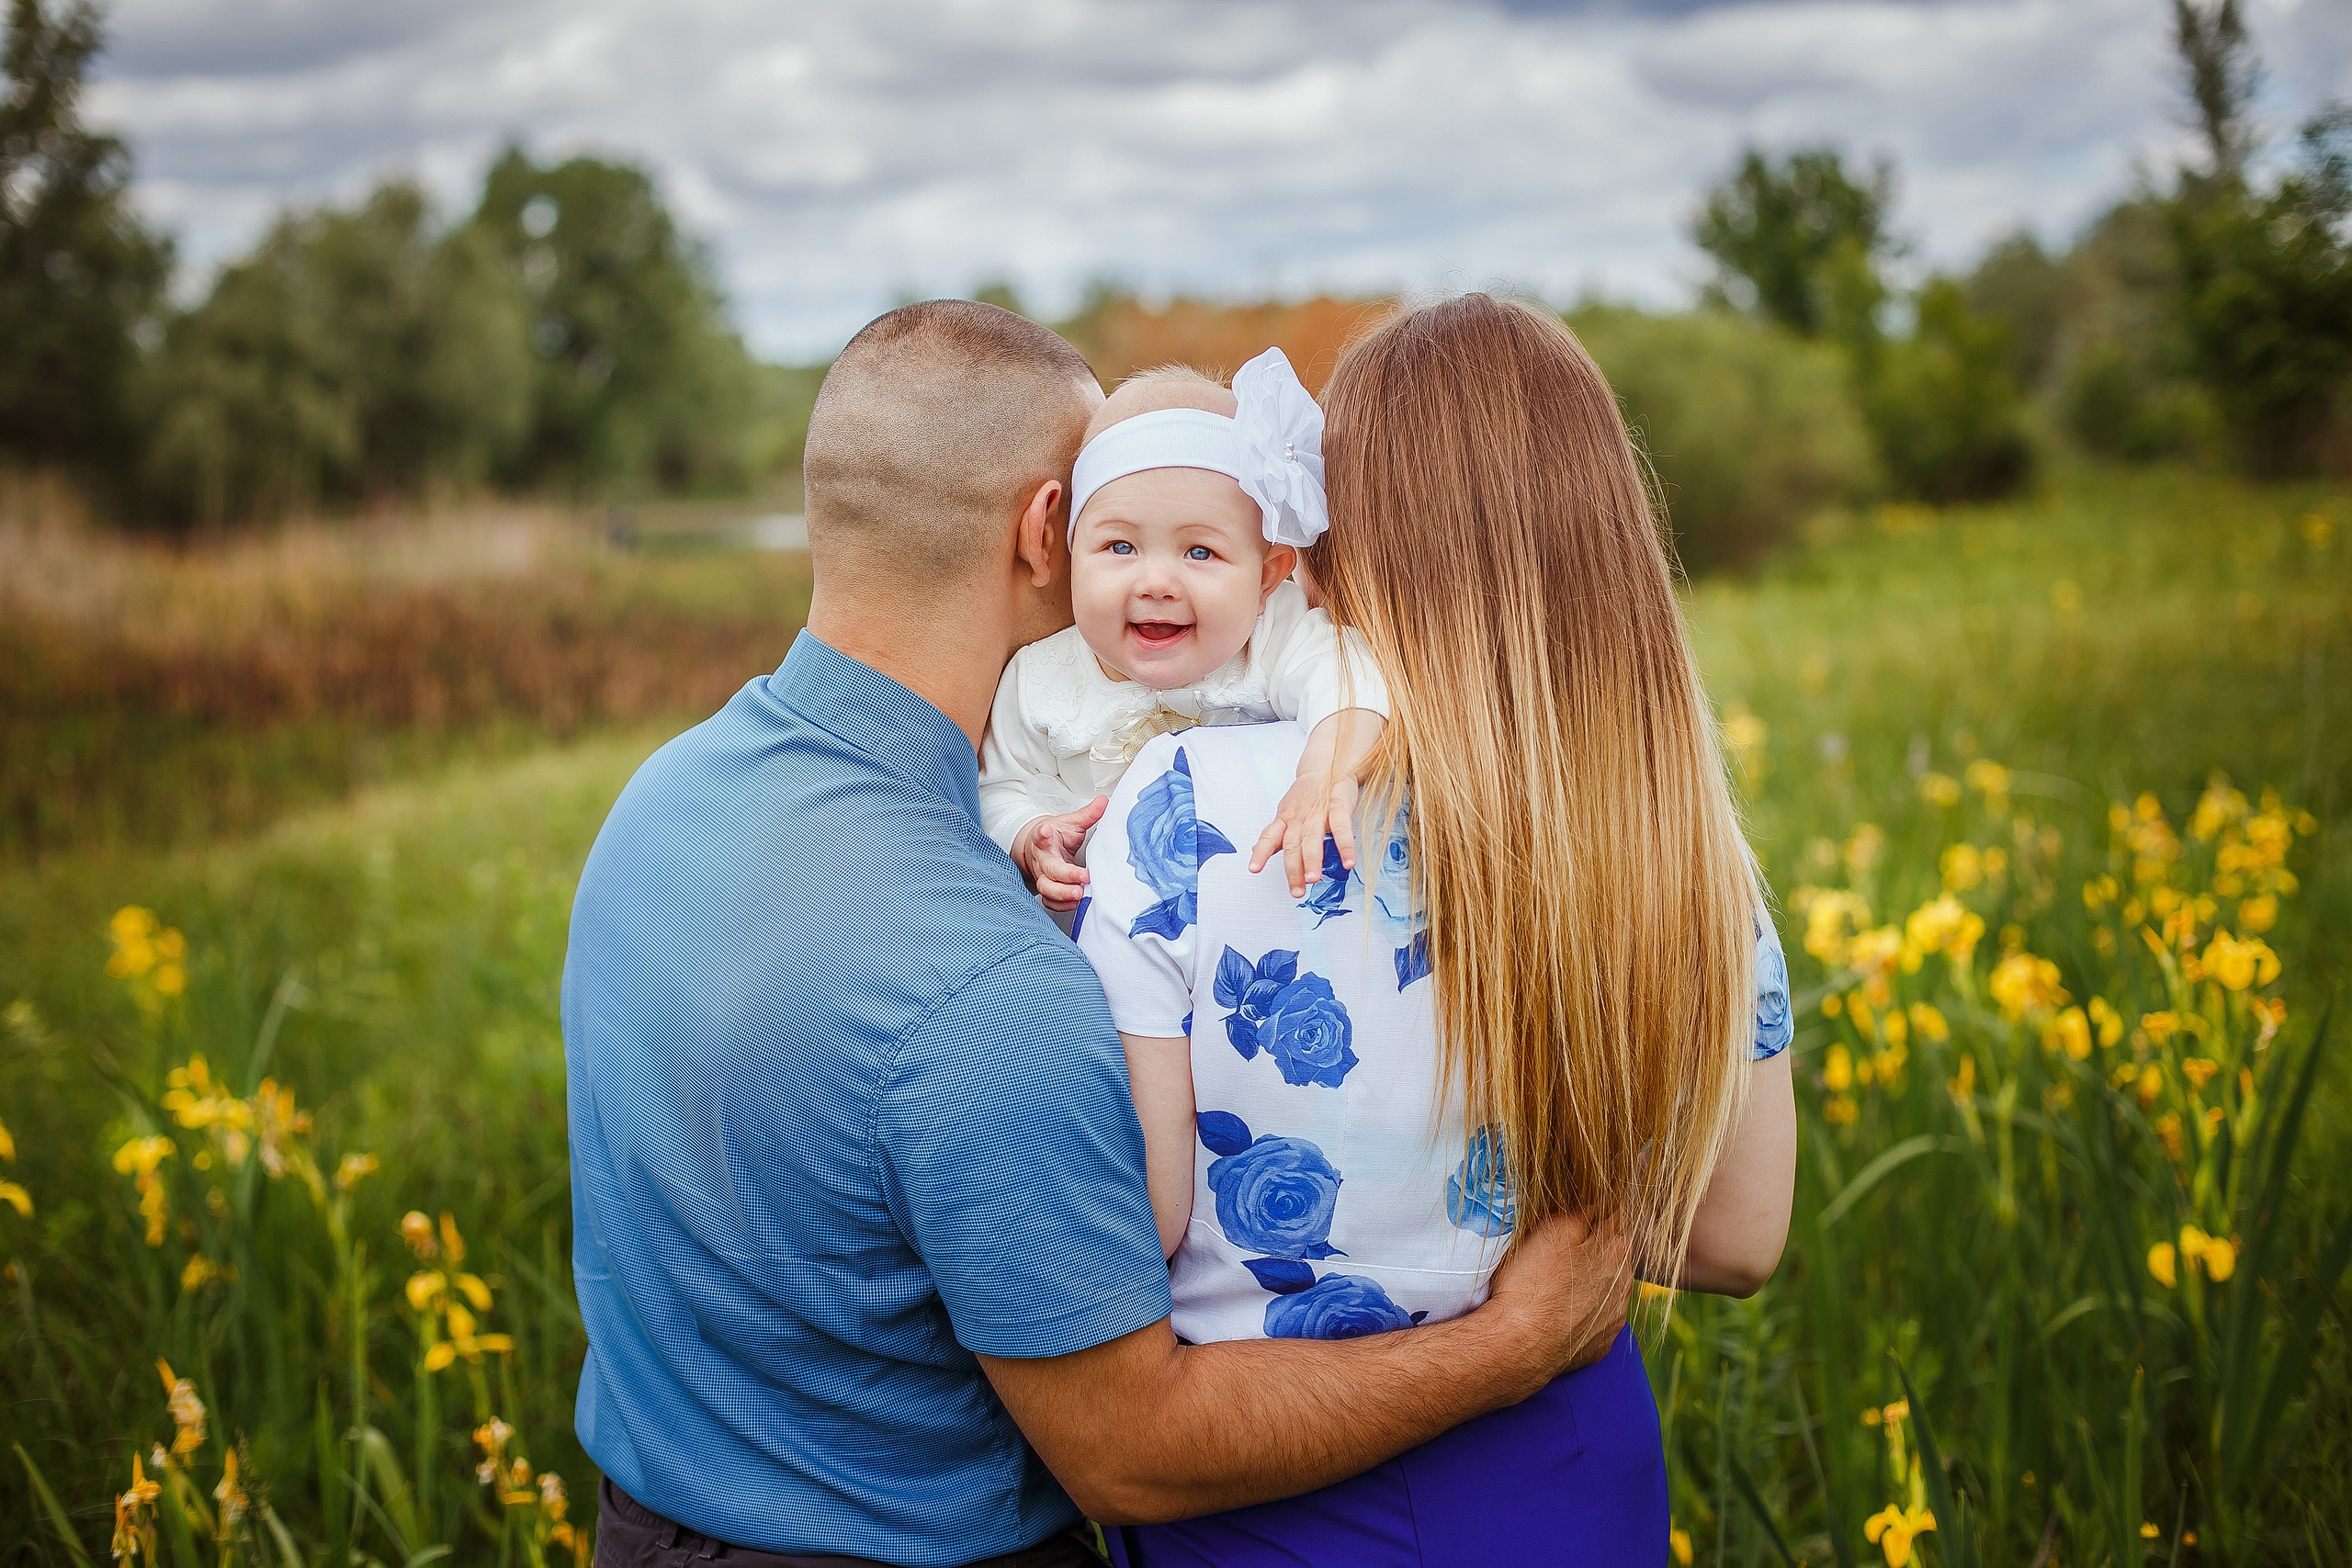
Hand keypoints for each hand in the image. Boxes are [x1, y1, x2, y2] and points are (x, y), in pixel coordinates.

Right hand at [1015, 798, 1106, 911]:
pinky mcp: (1047, 890)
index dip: (1041, 834)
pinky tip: (1076, 904)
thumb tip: (1104, 801)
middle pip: (1048, 870)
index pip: (1040, 836)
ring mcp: (1043, 877)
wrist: (1039, 849)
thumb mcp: (1070, 823)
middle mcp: (1042, 860)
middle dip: (1064, 875)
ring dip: (1063, 894)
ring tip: (1079, 894)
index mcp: (1044, 841)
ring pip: (1047, 889)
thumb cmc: (1056, 837)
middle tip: (1082, 877)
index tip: (1045, 830)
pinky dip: (1062, 906)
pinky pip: (1050, 902)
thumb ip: (1087, 814)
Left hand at [1252, 768, 1359, 899]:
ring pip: (1313, 838)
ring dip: (1313, 860)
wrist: (1328, 764)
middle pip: (1292, 845)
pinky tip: (1349, 862)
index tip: (1253, 869)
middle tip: (1296, 891)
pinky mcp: (1339, 806)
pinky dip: (1345, 846)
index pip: (1268, 836)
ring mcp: (1318, 812)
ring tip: (1313, 880)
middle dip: (1293, 869)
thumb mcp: (1287, 812)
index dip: (1260, 852)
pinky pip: (1341, 828)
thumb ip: (1276, 834)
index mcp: (1285, 819)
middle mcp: (1299, 817)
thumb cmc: (1308, 794)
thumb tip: (1256, 851)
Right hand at [1484, 1210, 1631, 1388]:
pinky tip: (1566, 1309)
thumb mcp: (1553, 1231)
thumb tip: (1599, 1205)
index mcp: (1615, 1250)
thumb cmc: (1532, 1282)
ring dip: (1597, 1277)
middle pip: (1618, 1252)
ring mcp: (1614, 1316)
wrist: (1521, 1343)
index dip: (1602, 1208)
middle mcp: (1623, 1284)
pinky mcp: (1600, 1342)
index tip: (1587, 1206)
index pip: (1618, 1216)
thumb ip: (1583, 1213)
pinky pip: (1600, 1318)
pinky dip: (1588, 1310)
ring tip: (1565, 1277)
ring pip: (1612, 1286)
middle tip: (1570, 1241)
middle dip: (1601, 1243)